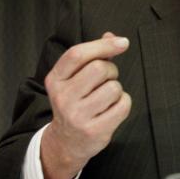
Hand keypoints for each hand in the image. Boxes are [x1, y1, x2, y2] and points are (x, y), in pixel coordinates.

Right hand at [41, 32, 131, 178]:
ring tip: (106, 98)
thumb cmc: (76, 102)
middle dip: (111, 70)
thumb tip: (112, 37)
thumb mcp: (75, 78)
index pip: (77, 54)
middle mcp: (63, 97)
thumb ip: (93, 55)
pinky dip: (123, 103)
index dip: (103, 45)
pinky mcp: (95, 130)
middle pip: (100, 68)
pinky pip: (123, 105)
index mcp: (55, 79)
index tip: (123, 43)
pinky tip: (111, 110)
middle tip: (105, 81)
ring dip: (117, 89)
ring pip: (114, 87)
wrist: (66, 142)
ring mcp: (78, 115)